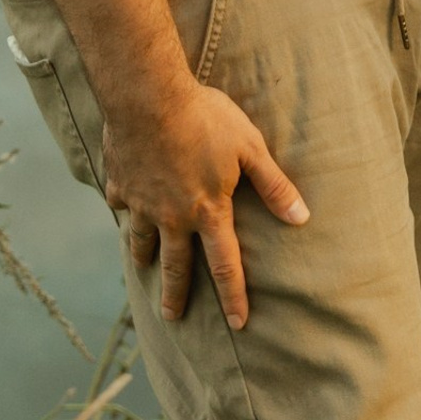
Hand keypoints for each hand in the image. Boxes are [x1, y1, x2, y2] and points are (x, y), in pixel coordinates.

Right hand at [104, 80, 307, 328]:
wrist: (148, 96)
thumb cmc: (206, 118)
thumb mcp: (250, 148)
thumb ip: (274, 186)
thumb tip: (301, 218)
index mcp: (207, 211)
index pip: (226, 264)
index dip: (234, 296)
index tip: (240, 323)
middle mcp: (172, 216)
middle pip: (175, 266)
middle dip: (175, 295)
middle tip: (173, 317)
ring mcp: (141, 202)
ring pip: (141, 241)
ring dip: (145, 258)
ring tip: (145, 268)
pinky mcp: (119, 183)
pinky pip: (121, 204)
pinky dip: (123, 208)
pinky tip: (124, 206)